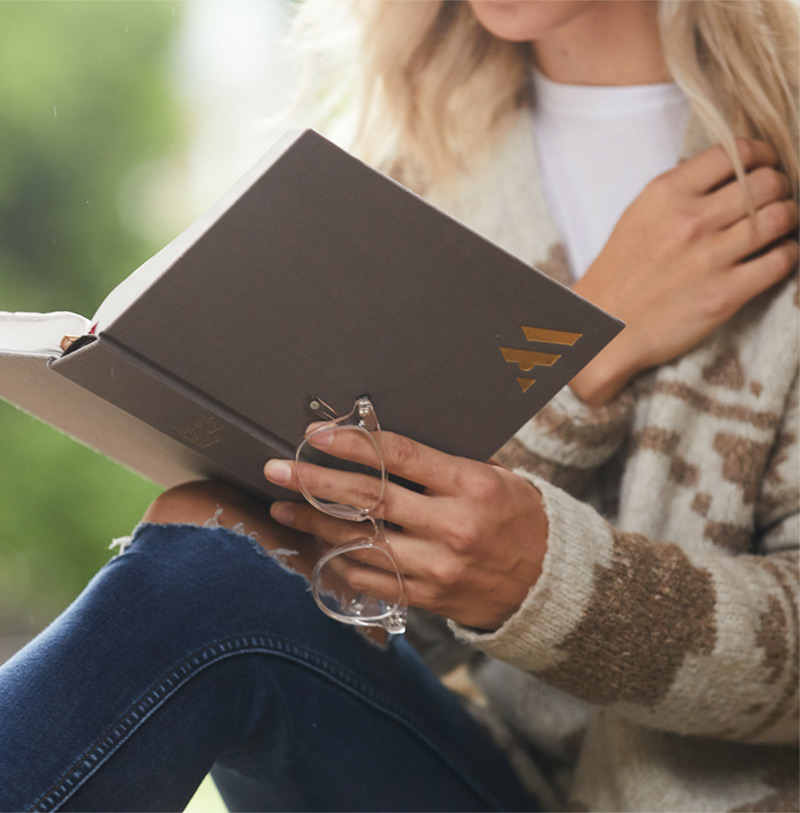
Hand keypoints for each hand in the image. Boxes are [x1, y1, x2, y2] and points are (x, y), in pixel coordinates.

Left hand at [264, 431, 547, 630]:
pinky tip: (318, 546)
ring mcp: (438, 567)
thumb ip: (441, 466)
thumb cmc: (520, 518)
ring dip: (316, 524)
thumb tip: (380, 446)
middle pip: (369, 500)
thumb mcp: (495, 477)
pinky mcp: (427, 597)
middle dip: (316, 482)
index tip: (317, 434)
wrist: (550, 584)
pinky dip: (340, 561)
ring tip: (283, 509)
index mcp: (471, 486)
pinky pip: (372, 579)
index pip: (398, 457)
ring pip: (361, 543)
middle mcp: (452, 528)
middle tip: (278, 470)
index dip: (351, 443)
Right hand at [572, 138, 798, 404]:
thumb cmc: (619, 275)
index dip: (761, 155)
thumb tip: (728, 172)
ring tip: (778, 227)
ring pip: (780, 217)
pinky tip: (776, 257)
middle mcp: (689, 220)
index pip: (736, 151)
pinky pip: (781, 261)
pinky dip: (788, 254)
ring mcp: (708, 258)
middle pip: (767, 181)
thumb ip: (680, 192)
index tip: (764, 166)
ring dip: (788, 218)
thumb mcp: (638, 217)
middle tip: (774, 200)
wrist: (602, 331)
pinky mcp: (724, 294)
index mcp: (665, 194)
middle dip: (779, 187)